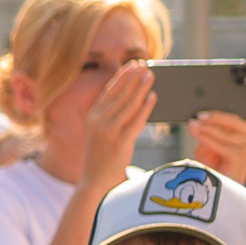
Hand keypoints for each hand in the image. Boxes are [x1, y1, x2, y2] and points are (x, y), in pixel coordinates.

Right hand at [81, 63, 155, 193]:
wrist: (95, 180)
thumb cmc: (103, 155)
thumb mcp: (103, 132)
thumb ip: (113, 115)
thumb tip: (133, 96)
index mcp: (92, 118)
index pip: (109, 92)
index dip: (121, 77)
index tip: (132, 65)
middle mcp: (98, 122)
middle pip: (119, 95)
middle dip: (132, 77)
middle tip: (144, 64)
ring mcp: (108, 132)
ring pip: (128, 104)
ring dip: (140, 87)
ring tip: (151, 75)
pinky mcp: (120, 142)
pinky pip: (135, 121)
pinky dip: (145, 107)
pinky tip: (153, 97)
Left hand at [188, 73, 245, 180]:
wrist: (213, 186)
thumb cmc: (210, 162)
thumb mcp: (206, 141)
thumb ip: (205, 129)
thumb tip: (195, 121)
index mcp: (243, 130)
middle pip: (233, 119)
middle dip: (215, 115)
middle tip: (198, 114)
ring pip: (226, 131)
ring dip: (207, 128)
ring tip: (193, 124)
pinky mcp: (242, 155)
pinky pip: (223, 143)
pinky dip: (208, 138)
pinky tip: (197, 133)